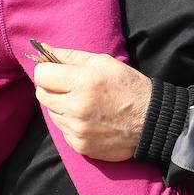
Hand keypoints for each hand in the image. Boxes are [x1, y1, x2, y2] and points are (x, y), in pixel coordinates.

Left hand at [33, 47, 151, 161]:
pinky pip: (63, 130)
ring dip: (61, 107)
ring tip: (84, 103)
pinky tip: (89, 119)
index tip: (57, 72)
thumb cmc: (129, 87)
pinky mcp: (80, 145)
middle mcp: (77, 107)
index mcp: (83, 82)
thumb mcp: (104, 63)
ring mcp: (77, 129)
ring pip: (51, 113)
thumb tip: (43, 49)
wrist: (151, 122)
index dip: (48, 71)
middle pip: (42, 95)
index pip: (42, 75)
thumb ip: (70, 56)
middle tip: (70, 87)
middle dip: (52, 88)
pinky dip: (71, 124)